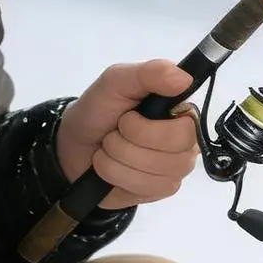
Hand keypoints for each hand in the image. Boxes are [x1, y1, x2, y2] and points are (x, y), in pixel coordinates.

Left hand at [55, 59, 199, 210]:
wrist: (74, 146)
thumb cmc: (99, 110)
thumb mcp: (116, 81)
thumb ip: (149, 73)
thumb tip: (184, 77)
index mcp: (181, 112)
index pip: (187, 128)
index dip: (151, 128)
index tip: (128, 118)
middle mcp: (186, 141)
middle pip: (175, 154)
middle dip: (129, 144)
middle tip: (115, 133)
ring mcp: (175, 168)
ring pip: (158, 173)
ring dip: (119, 159)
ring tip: (109, 148)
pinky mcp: (162, 189)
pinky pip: (147, 188)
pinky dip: (118, 176)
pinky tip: (112, 168)